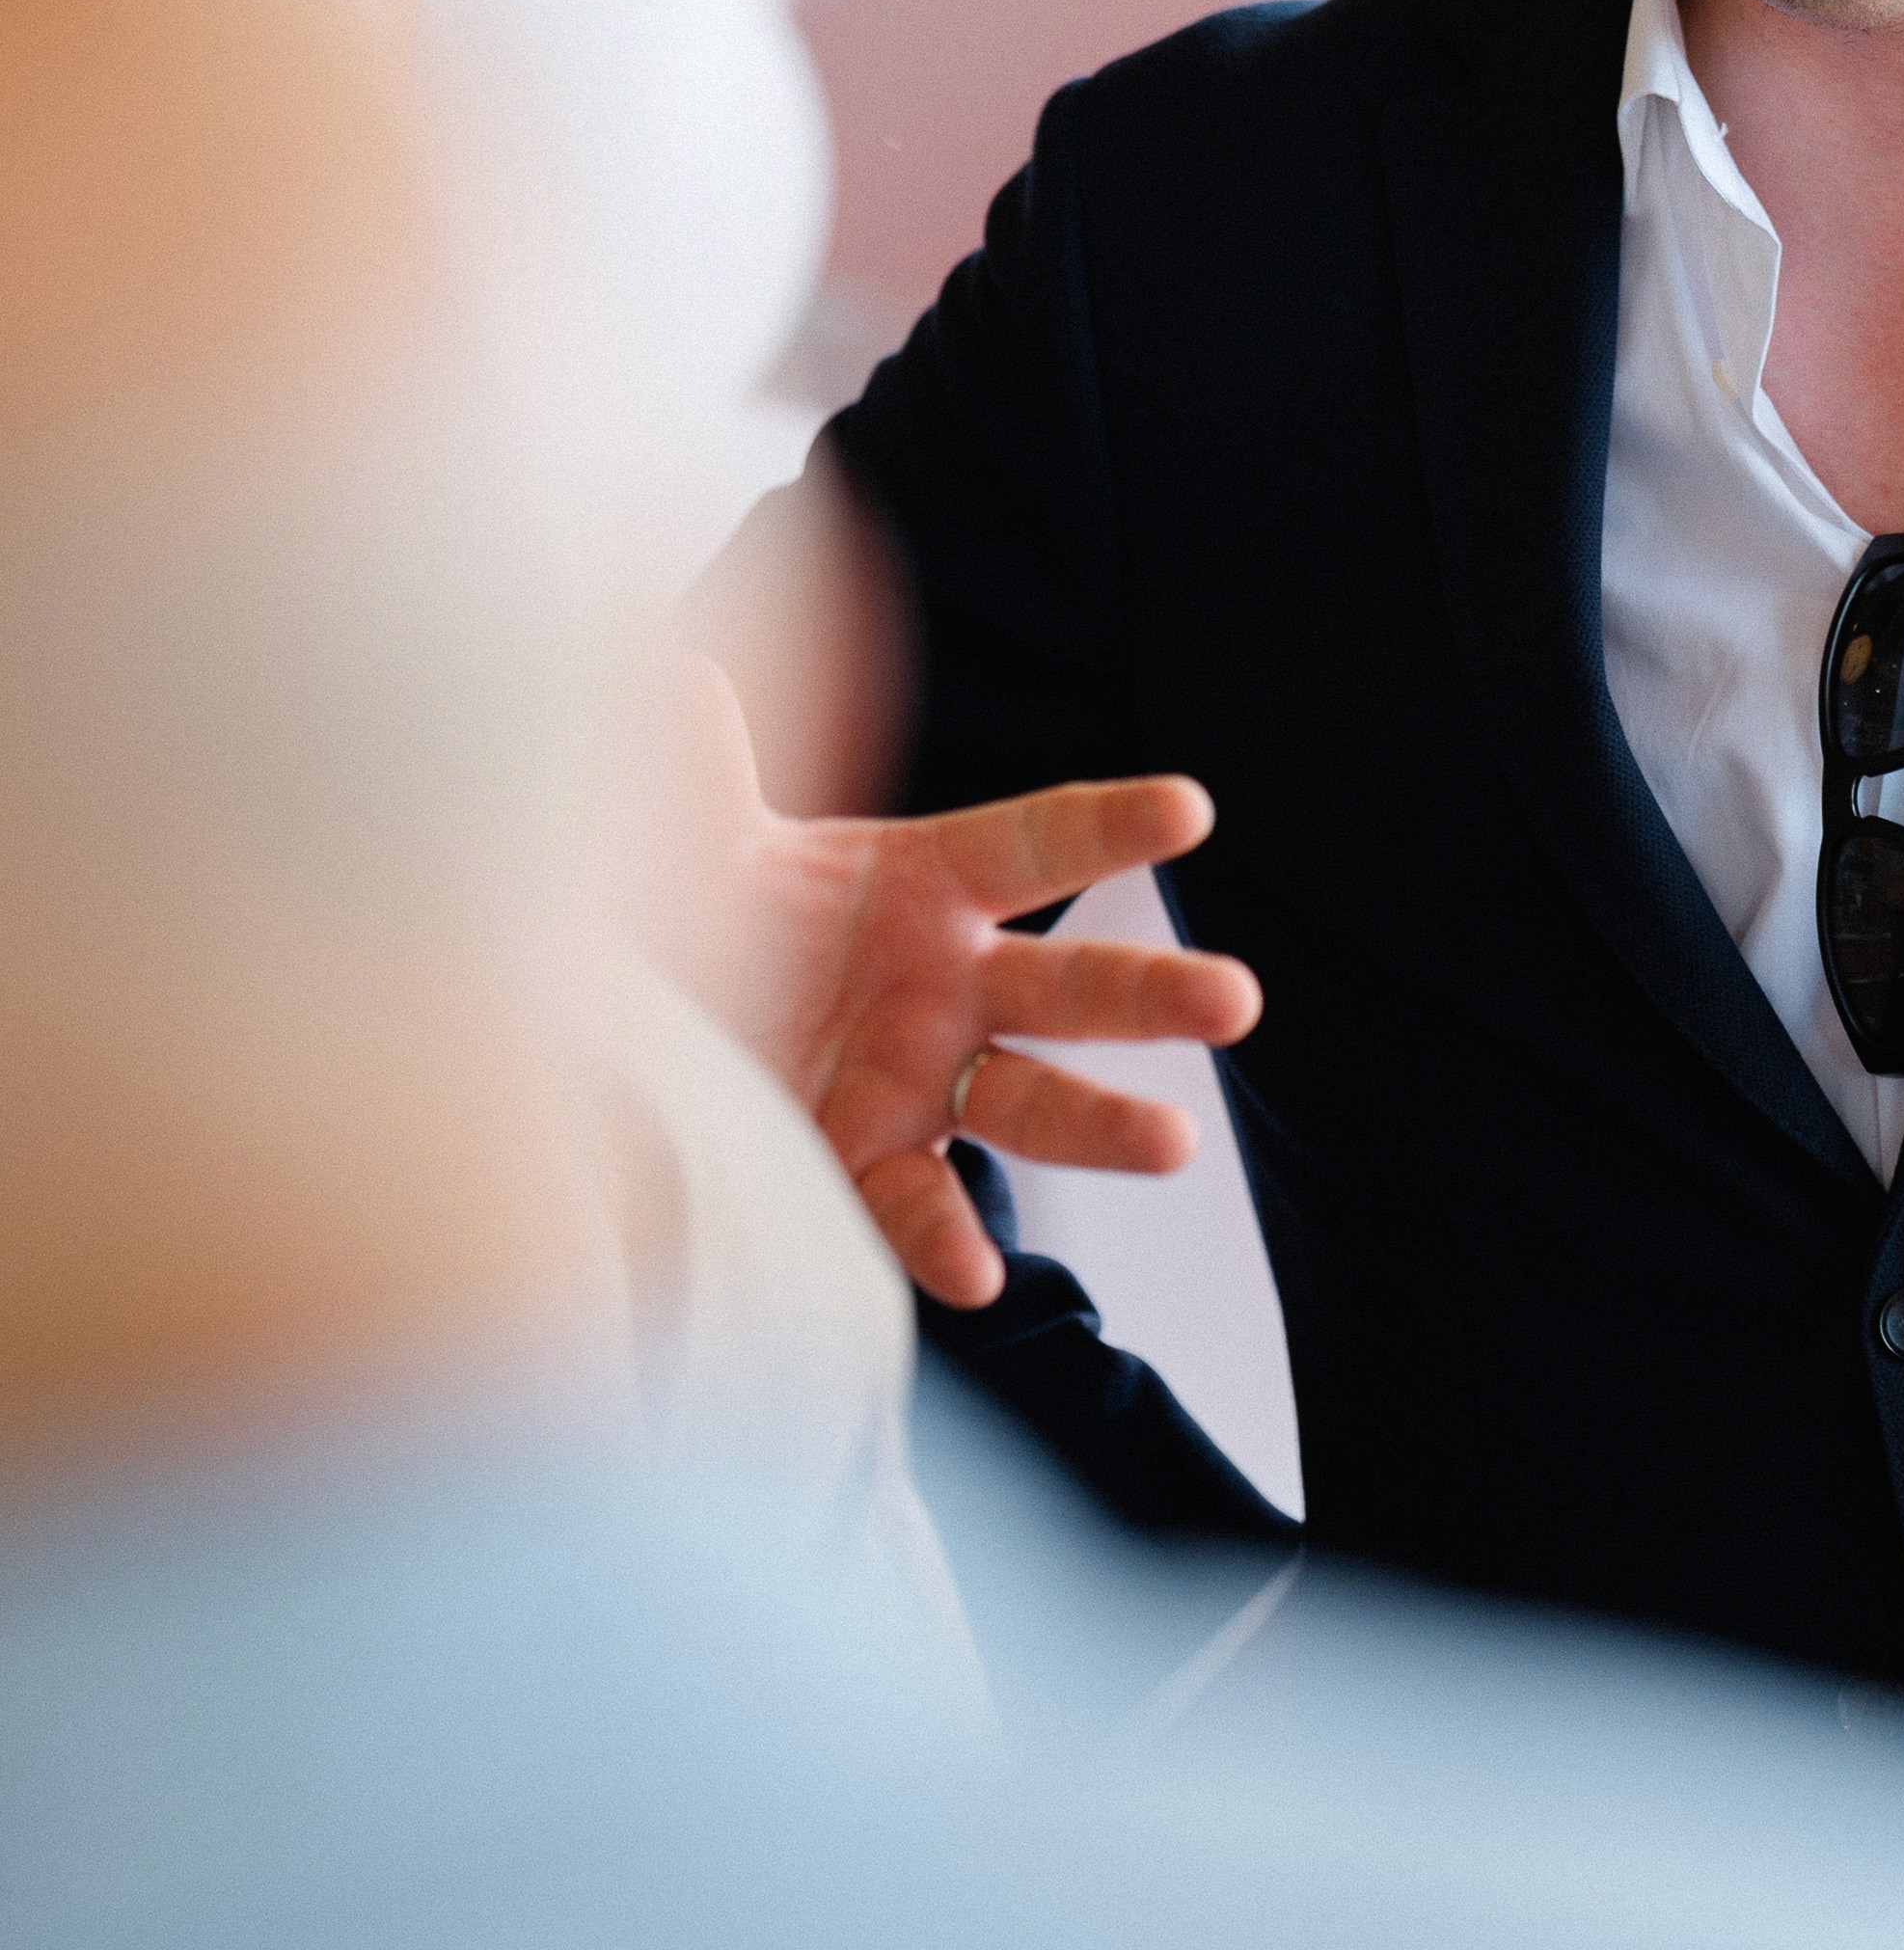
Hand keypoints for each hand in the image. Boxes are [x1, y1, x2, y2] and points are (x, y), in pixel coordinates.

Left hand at [669, 661, 1262, 1306]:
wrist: (621, 1026)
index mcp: (928, 883)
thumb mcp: (689, 829)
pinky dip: (948, 1242)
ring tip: (1174, 1146)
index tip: (1191, 811)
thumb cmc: (693, 906)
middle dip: (1157, 995)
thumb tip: (681, 672)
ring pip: (1034, 1105)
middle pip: (1076, 987)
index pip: (1041, 844)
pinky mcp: (868, 1163)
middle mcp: (950, 984)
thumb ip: (696, 762)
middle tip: (1236, 1002)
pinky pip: (919, 1207)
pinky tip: (974, 1277)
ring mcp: (920, 1082)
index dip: (1114, 827)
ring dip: (1107, 1126)